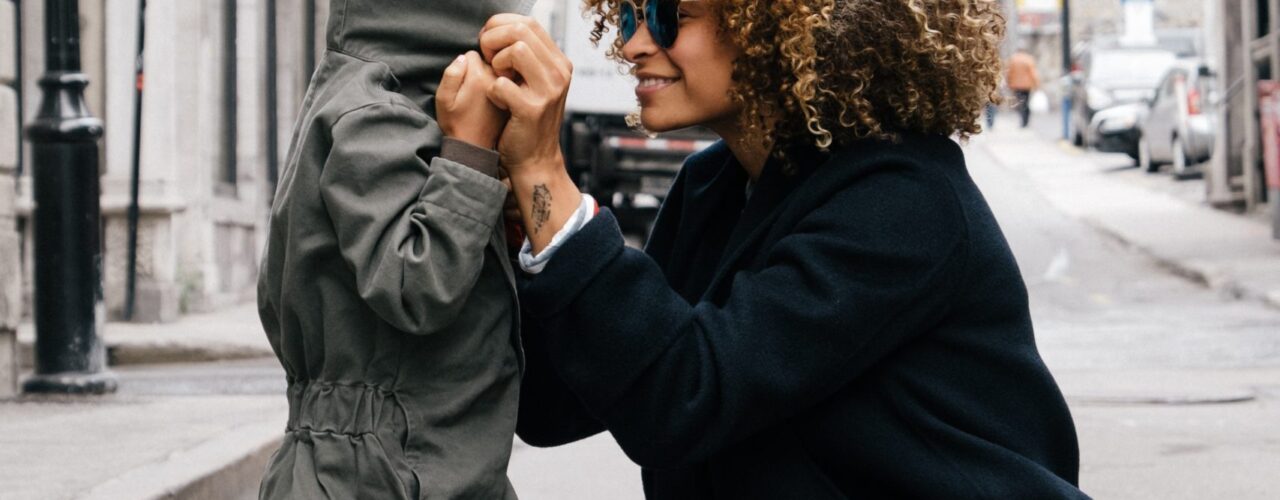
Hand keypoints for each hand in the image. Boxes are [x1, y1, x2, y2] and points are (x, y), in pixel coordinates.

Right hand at [437, 51, 506, 149]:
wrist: (476, 148)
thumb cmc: (456, 123)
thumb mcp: (444, 100)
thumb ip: (451, 74)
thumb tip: (464, 57)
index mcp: (478, 75)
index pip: (472, 54)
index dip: (464, 67)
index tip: (463, 84)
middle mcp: (497, 78)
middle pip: (489, 59)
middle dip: (480, 69)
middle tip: (473, 92)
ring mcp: (509, 87)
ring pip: (500, 70)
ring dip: (492, 78)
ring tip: (484, 98)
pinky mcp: (516, 96)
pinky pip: (509, 82)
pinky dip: (503, 87)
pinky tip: (496, 101)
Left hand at [480, 14, 581, 253]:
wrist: (535, 159)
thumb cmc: (526, 119)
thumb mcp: (535, 82)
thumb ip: (526, 56)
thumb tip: (502, 29)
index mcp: (559, 62)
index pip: (528, 23)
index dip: (500, 26)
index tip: (489, 44)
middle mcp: (560, 73)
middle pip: (521, 30)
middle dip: (494, 40)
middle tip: (488, 60)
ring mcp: (549, 91)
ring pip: (516, 50)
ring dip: (496, 63)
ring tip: (496, 79)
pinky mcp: (532, 109)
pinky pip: (501, 84)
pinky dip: (492, 92)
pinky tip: (499, 102)